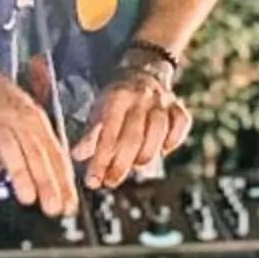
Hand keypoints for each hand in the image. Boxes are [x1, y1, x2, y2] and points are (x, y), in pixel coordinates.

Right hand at [0, 61, 77, 215]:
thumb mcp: (24, 117)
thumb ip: (35, 146)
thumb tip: (51, 179)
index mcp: (36, 120)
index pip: (54, 153)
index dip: (63, 181)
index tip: (69, 204)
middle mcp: (19, 119)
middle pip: (37, 153)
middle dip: (47, 182)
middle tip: (54, 207)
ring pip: (12, 149)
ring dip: (21, 174)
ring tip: (28, 198)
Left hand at [71, 64, 191, 189]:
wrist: (141, 74)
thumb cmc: (115, 101)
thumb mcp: (98, 112)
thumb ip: (89, 135)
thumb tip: (77, 156)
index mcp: (118, 96)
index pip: (108, 134)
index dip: (100, 160)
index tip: (93, 181)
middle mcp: (141, 97)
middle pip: (133, 137)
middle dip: (120, 166)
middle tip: (110, 182)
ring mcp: (163, 101)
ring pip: (158, 133)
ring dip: (145, 156)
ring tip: (133, 166)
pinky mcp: (179, 107)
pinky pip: (180, 126)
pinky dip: (172, 142)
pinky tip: (161, 151)